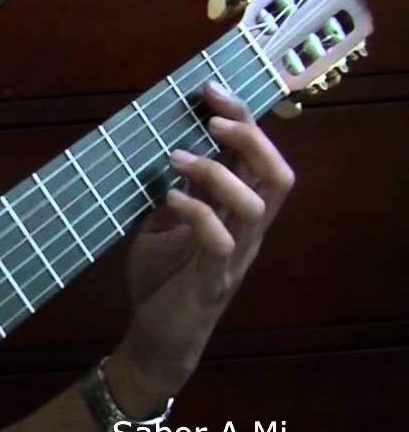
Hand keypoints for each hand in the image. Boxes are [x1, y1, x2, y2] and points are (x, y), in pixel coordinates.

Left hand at [110, 82, 294, 409]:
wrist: (155, 339)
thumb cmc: (162, 282)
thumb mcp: (161, 226)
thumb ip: (171, 192)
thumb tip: (159, 148)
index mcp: (237, 214)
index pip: (258, 159)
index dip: (243, 121)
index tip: (211, 91)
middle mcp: (246, 232)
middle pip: (277, 174)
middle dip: (250, 137)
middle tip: (212, 117)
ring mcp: (234, 256)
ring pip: (257, 204)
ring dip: (218, 172)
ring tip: (177, 156)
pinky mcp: (212, 281)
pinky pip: (219, 241)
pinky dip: (197, 211)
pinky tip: (169, 199)